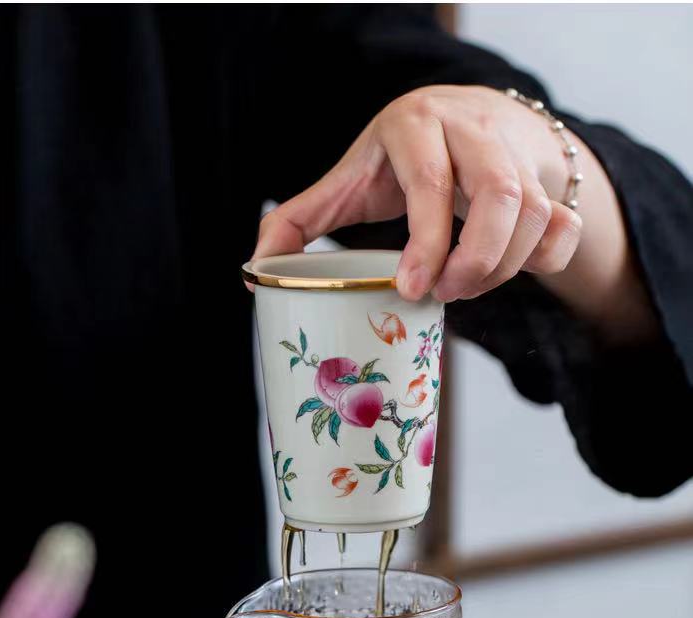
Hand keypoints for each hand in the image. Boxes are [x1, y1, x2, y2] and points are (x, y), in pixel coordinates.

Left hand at [253, 85, 582, 303]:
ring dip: (504, 268)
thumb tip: (254, 271)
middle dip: (474, 261)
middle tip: (444, 295)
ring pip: (535, 214)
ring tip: (466, 288)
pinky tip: (512, 272)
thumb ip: (299, 220)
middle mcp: (473, 129)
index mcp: (416, 125)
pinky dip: (544, 261)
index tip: (411, 289)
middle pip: (499, 196)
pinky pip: (564, 226)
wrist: (477, 121)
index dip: (424, 242)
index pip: (428, 181)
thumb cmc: (400, 160)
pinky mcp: (551, 179)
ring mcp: (518, 151)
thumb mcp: (348, 180)